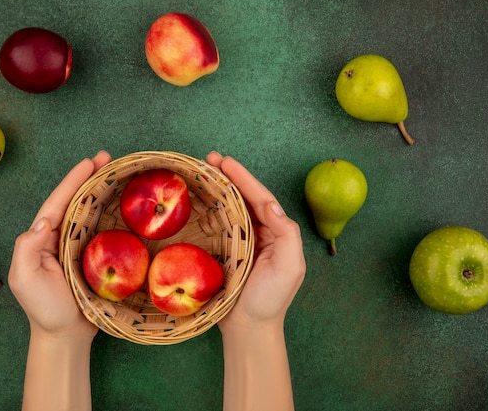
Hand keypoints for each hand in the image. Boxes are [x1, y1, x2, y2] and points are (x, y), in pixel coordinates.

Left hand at [9, 151, 111, 341]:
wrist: (65, 335)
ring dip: (101, 189)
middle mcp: (59, 236)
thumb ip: (28, 247)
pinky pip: (102, 229)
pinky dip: (110, 211)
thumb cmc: (43, 308)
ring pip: (89, 210)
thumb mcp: (25, 278)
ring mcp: (78, 246)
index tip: (89, 162)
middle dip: (89, 177)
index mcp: (42, 238)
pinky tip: (122, 201)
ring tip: (115, 171)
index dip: (72, 181)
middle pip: (75, 200)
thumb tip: (44, 219)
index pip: (58, 203)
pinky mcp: (94, 256)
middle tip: (107, 158)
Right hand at [206, 152, 305, 332]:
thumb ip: (286, 233)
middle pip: (243, 197)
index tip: (226, 162)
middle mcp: (259, 231)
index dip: (243, 178)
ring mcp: (240, 240)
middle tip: (209, 158)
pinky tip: (197, 198)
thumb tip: (269, 204)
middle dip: (228, 176)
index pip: (260, 198)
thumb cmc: (270, 299)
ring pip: (229, 206)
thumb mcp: (289, 266)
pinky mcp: (224, 250)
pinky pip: (217, 224)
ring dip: (217, 187)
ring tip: (201, 170)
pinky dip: (208, 208)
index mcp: (276, 231)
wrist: (249, 327)